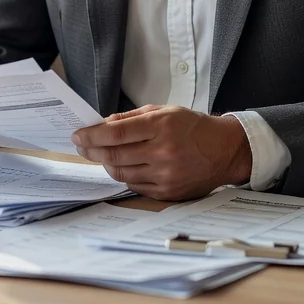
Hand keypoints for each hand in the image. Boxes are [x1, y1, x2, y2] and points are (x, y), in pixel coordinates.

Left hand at [71, 105, 251, 200]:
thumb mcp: (165, 111)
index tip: (78, 135)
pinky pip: (135, 186)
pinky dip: (124, 175)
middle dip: (91, 151)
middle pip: (114, 155)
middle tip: (81, 146)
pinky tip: (123, 166)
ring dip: (106, 164)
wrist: (225, 151)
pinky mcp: (168, 192)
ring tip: (101, 155)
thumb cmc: (193, 128)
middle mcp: (163, 152)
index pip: (116, 133)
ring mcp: (166, 175)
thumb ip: (132, 118)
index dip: (92, 135)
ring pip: (121, 173)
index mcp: (162, 126)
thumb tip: (103, 124)